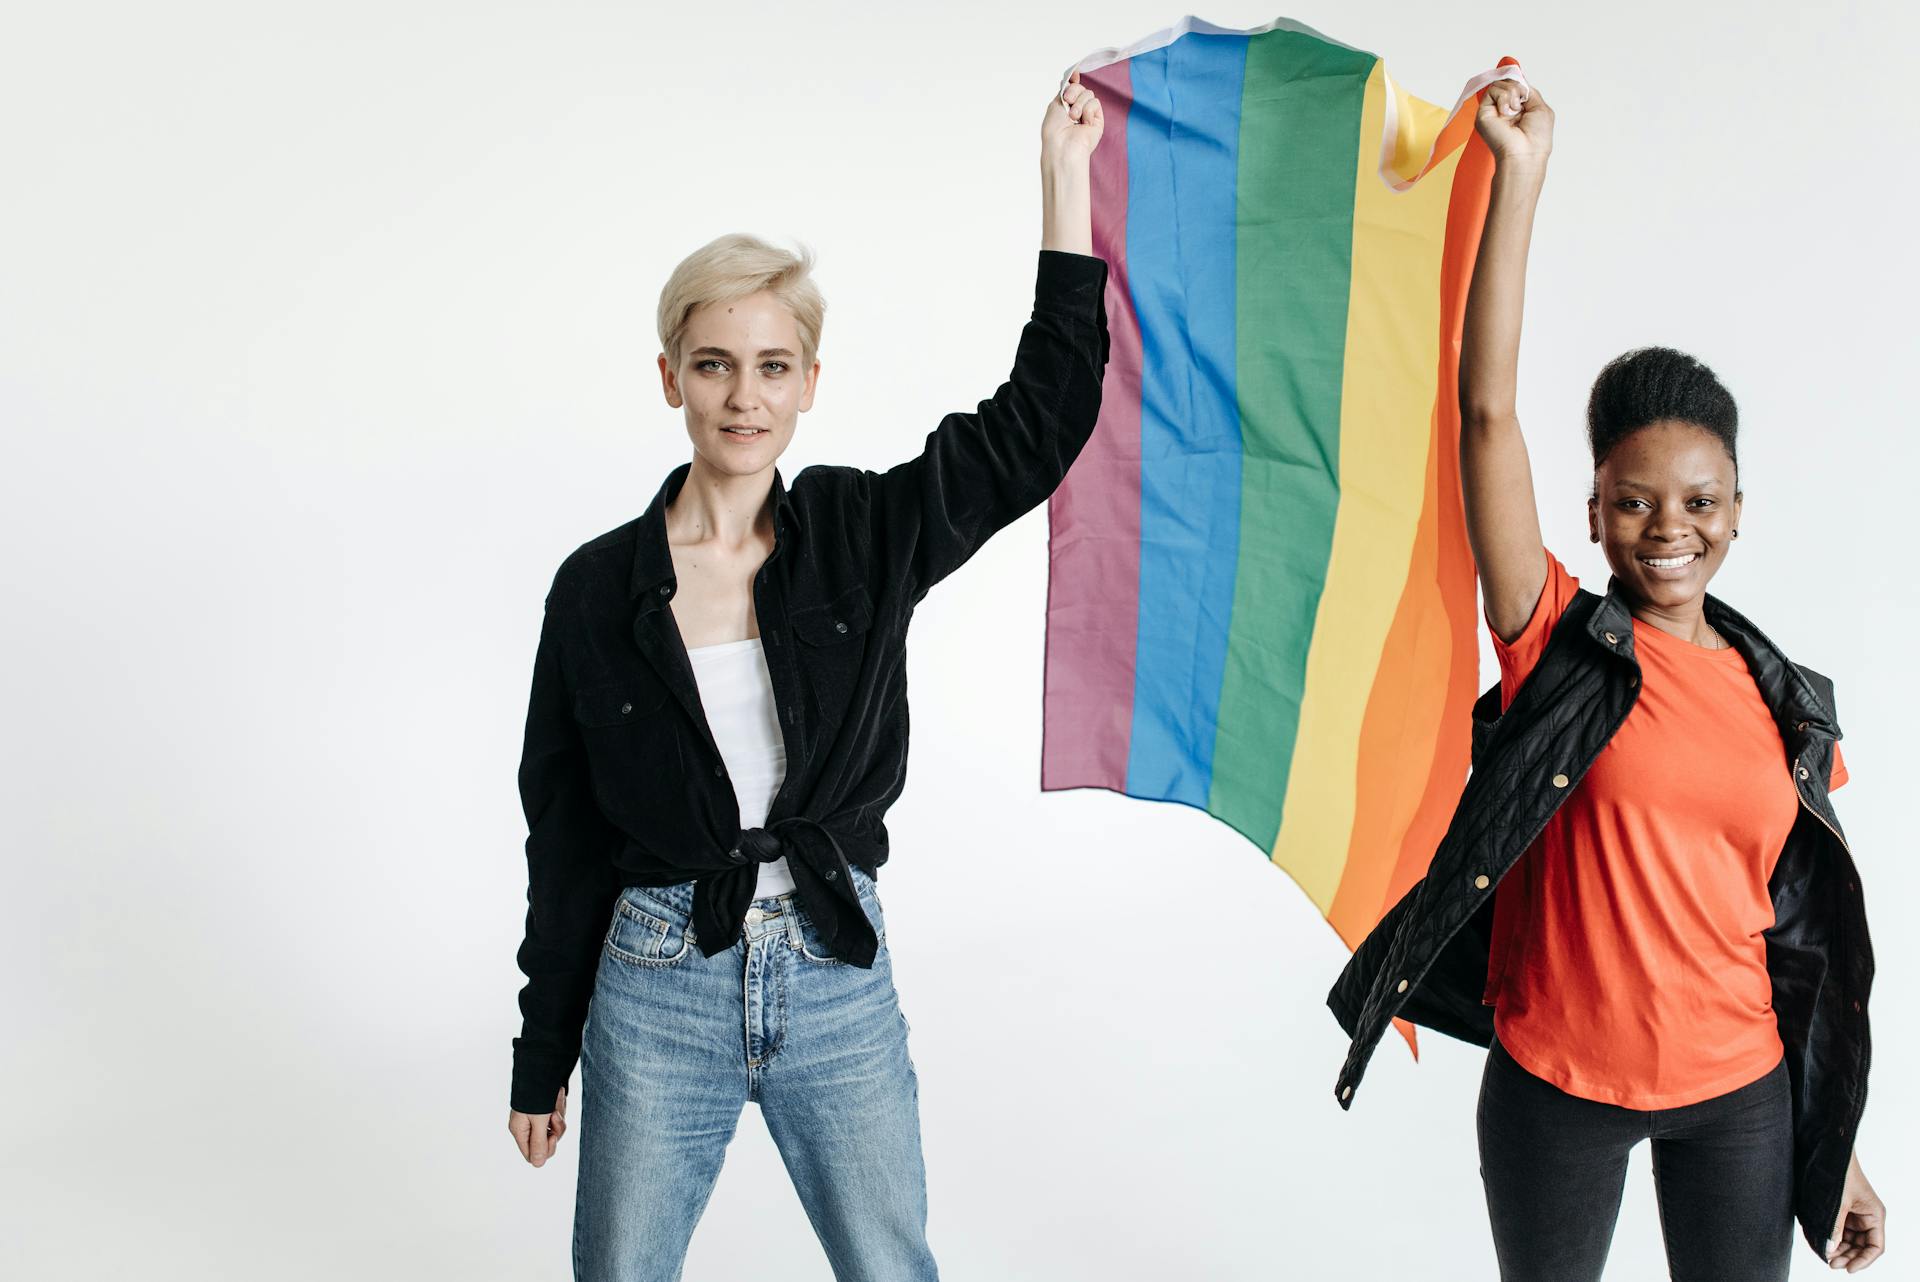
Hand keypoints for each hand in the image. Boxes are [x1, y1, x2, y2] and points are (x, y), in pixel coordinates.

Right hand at [508, 1086, 567, 1167]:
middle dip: (555, 1130)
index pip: (531, 1155)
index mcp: (519, 1131)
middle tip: (554, 1116)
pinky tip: (557, 1098)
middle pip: (545, 1144)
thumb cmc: (537, 1093)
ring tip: (554, 1103)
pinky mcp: (546, 1110)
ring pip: (554, 1130)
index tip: (552, 1136)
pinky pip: (557, 1118)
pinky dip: (559, 1108)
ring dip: (558, 1117)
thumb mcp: (538, 1120)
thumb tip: (538, 1165)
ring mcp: (537, 1118)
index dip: (544, 1150)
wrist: (543, 1067)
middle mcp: (527, 1127)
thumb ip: (538, 1143)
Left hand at [1041, 71, 1103, 169]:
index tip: (1075, 74)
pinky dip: (1088, 111)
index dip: (1074, 79)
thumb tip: (1073, 77)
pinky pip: (1095, 103)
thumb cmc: (1054, 128)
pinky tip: (1084, 122)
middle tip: (1067, 102)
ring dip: (1079, 104)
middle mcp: (1076, 108)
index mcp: (1065, 105)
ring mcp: (1087, 114)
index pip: (1073, 87)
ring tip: (1074, 117)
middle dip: (1073, 92)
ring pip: (1088, 94)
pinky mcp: (1097, 119)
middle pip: (1080, 88)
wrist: (1063, 144)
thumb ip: (1065, 89)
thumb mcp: (1055, 103)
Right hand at [1475, 77, 1552, 168]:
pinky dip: (1504, 98)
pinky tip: (1506, 112)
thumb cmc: (1537, 137)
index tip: (1525, 91)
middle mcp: (1504, 109)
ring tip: (1514, 111)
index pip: (1514, 86)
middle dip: (1518, 88)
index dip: (1520, 84)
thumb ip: (1529, 91)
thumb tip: (1518, 78)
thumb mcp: (1541, 107)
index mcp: (1518, 109)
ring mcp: (1493, 111)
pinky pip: (1492, 90)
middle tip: (1521, 105)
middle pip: (1507, 81)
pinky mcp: (1483, 113)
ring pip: (1499, 83)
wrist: (1525, 152)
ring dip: (1512, 94)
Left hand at [1828, 1150, 1886, 1270]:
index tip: (1849, 1269)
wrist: (1826, 1150)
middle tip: (1830, 1263)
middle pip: (1860, 1246)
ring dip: (1837, 1249)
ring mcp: (1851, 1214)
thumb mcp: (1838, 1202)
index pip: (1875, 1247)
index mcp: (1874, 1215)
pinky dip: (1829, 1237)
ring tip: (1824, 1255)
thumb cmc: (1839, 1172)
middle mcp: (1865, 1217)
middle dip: (1847, 1256)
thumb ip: (1834, 1227)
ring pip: (1847, 1240)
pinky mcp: (1838, 1211)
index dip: (1863, 1260)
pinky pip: (1836, 1230)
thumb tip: (1829, 1251)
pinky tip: (1819, 1243)